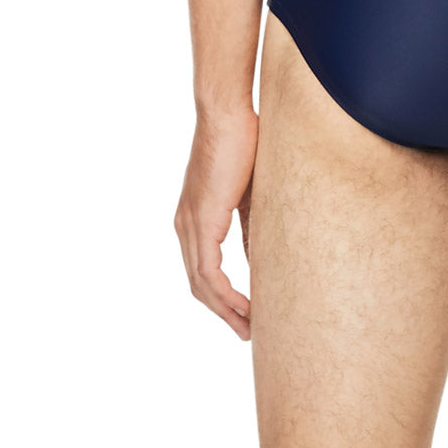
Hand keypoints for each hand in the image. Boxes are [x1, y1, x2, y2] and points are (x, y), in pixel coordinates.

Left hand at [173, 107, 258, 339]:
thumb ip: (252, 227)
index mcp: (194, 218)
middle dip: (223, 312)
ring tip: (249, 328)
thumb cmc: (243, 144)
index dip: (221, 296)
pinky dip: (225, 294)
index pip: (202, 269)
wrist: (227, 115)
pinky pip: (209, 271)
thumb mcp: (251, 195)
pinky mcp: (202, 220)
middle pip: (198, 284)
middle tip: (247, 332)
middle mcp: (185, 225)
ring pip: (201, 283)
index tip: (245, 314)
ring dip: (225, 310)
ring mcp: (190, 224)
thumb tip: (261, 258)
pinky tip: (245, 307)